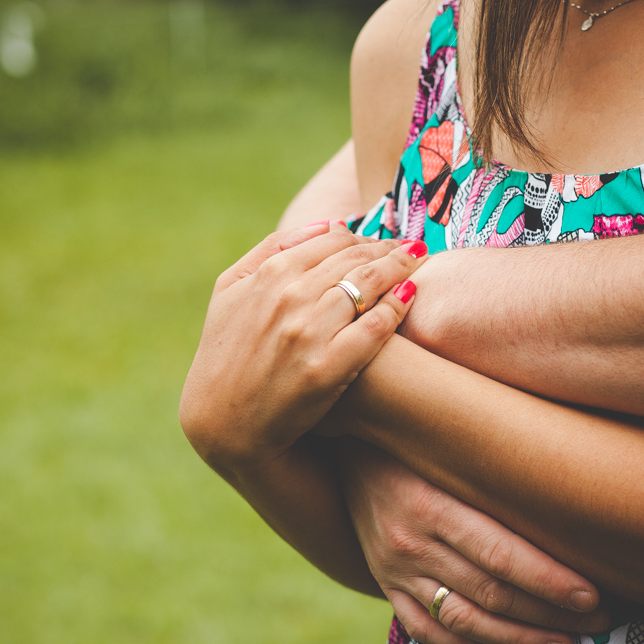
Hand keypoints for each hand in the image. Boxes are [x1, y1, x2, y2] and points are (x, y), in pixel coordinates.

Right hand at [180, 222, 428, 470]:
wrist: (223, 419)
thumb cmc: (227, 351)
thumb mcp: (230, 289)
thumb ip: (272, 248)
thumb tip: (327, 224)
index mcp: (269, 274)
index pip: (332, 240)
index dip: (363, 236)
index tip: (381, 239)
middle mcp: (290, 297)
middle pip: (356, 258)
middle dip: (389, 247)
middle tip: (412, 245)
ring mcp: (309, 332)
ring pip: (369, 284)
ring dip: (400, 266)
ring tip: (420, 259)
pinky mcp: (328, 367)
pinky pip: (375, 326)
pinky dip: (397, 305)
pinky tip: (411, 294)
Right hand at [339, 443, 609, 643]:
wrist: (345, 440)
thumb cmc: (418, 436)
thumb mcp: (452, 444)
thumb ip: (499, 473)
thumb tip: (570, 497)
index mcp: (429, 503)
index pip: (500, 554)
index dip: (549, 581)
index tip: (592, 595)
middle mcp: (408, 541)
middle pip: (490, 593)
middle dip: (550, 613)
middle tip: (596, 620)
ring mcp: (392, 568)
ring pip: (464, 620)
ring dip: (519, 638)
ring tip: (564, 643)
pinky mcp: (383, 583)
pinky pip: (427, 632)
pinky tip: (505, 643)